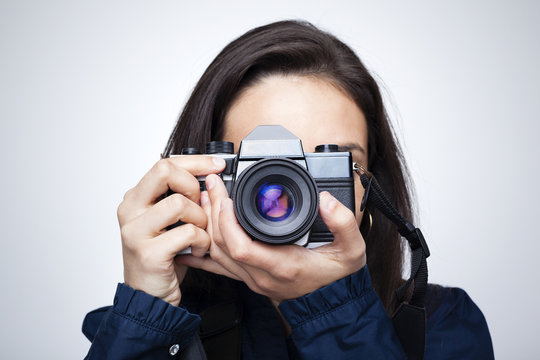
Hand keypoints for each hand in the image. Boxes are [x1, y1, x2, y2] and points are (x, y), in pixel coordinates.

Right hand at [117, 156, 225, 305]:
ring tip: (200, 233)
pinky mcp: (148, 252)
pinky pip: (188, 232)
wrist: (150, 296)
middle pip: (164, 171)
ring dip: (200, 218)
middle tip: (200, 203)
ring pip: (179, 203)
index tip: (217, 166)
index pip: (164, 163)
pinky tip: (198, 250)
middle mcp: (130, 210)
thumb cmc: (164, 257)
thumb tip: (211, 174)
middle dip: (192, 184)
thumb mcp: (170, 221)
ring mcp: (135, 231)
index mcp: (136, 198)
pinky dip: (202, 241)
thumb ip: (180, 196)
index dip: (195, 161)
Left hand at [177, 174, 366, 301]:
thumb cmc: (338, 278)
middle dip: (213, 213)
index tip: (226, 198)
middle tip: (212, 186)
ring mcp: (254, 279)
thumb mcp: (352, 250)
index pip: (242, 247)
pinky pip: (221, 265)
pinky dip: (206, 248)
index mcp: (283, 266)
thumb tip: (327, 200)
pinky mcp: (251, 278)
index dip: (227, 222)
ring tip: (207, 198)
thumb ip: (344, 223)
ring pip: (218, 255)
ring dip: (208, 225)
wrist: (333, 304)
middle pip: (223, 247)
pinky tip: (196, 235)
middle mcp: (263, 276)